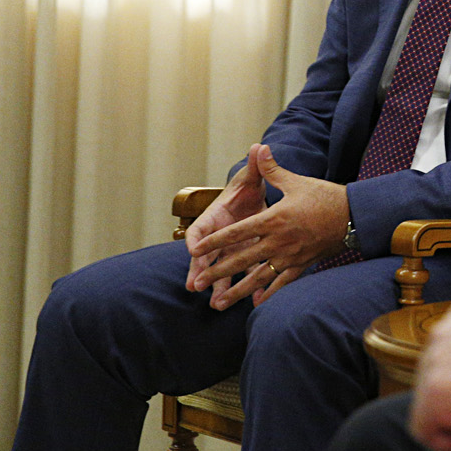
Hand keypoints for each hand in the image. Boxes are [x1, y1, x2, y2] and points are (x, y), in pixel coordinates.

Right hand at [183, 148, 267, 301]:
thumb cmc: (248, 187)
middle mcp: (217, 237)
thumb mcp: (251, 178)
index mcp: (214, 217)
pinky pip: (242, 275)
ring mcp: (229, 250)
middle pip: (204, 256)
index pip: (198, 229)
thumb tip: (258, 146)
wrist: (254, 199)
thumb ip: (255, 166)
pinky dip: (245, 288)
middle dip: (199, 271)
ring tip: (216, 305)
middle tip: (194, 286)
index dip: (195, 239)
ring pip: (221, 270)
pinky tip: (251, 302)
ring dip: (218, 287)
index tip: (192, 250)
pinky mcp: (243, 258)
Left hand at [186, 143, 350, 309]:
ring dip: (237, 291)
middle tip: (197, 284)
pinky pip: (281, 283)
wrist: (352, 216)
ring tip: (219, 303)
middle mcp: (278, 241)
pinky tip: (256, 303)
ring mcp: (289, 256)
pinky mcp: (301, 265)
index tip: (195, 251)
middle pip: (241, 260)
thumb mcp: (296, 181)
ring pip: (257, 277)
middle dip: (217, 272)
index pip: (237, 232)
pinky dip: (268, 293)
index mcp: (273, 219)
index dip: (214, 241)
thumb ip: (272, 170)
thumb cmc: (324, 196)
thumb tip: (260, 149)